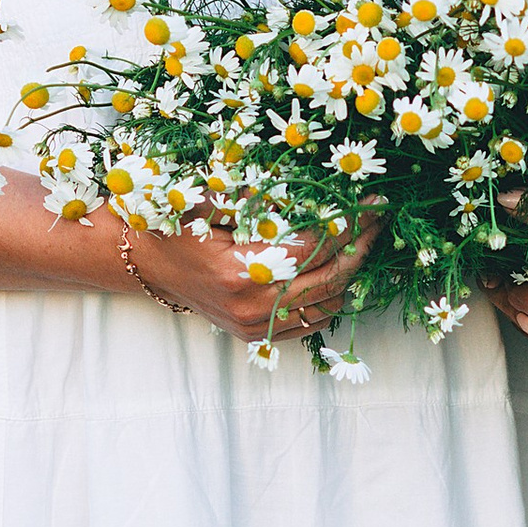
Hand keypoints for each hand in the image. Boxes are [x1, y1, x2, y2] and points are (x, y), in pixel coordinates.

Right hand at [127, 216, 375, 344]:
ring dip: (352, 274)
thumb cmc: (177, 228)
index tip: (372, 204)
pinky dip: (332, 297)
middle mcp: (253, 306)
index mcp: (242, 271)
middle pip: (329, 279)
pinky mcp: (258, 336)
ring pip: (327, 305)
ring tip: (365, 242)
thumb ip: (261, 199)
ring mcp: (257, 326)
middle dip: (361, 247)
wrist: (148, 266)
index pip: (313, 247)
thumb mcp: (212, 203)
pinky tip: (340, 270)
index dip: (347, 224)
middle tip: (379, 220)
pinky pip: (311, 322)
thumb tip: (316, 190)